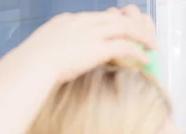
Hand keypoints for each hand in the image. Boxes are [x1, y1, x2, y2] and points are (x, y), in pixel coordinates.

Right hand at [15, 6, 156, 83]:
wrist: (32, 65)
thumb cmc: (33, 63)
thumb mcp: (46, 48)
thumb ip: (61, 48)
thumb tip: (65, 57)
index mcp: (69, 21)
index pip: (99, 17)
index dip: (116, 23)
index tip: (126, 31)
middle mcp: (82, 22)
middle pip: (117, 19)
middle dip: (135, 27)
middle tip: (147, 36)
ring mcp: (91, 33)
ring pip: (125, 28)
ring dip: (143, 37)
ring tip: (153, 46)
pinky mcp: (97, 48)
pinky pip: (125, 47)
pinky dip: (138, 53)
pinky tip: (146, 59)